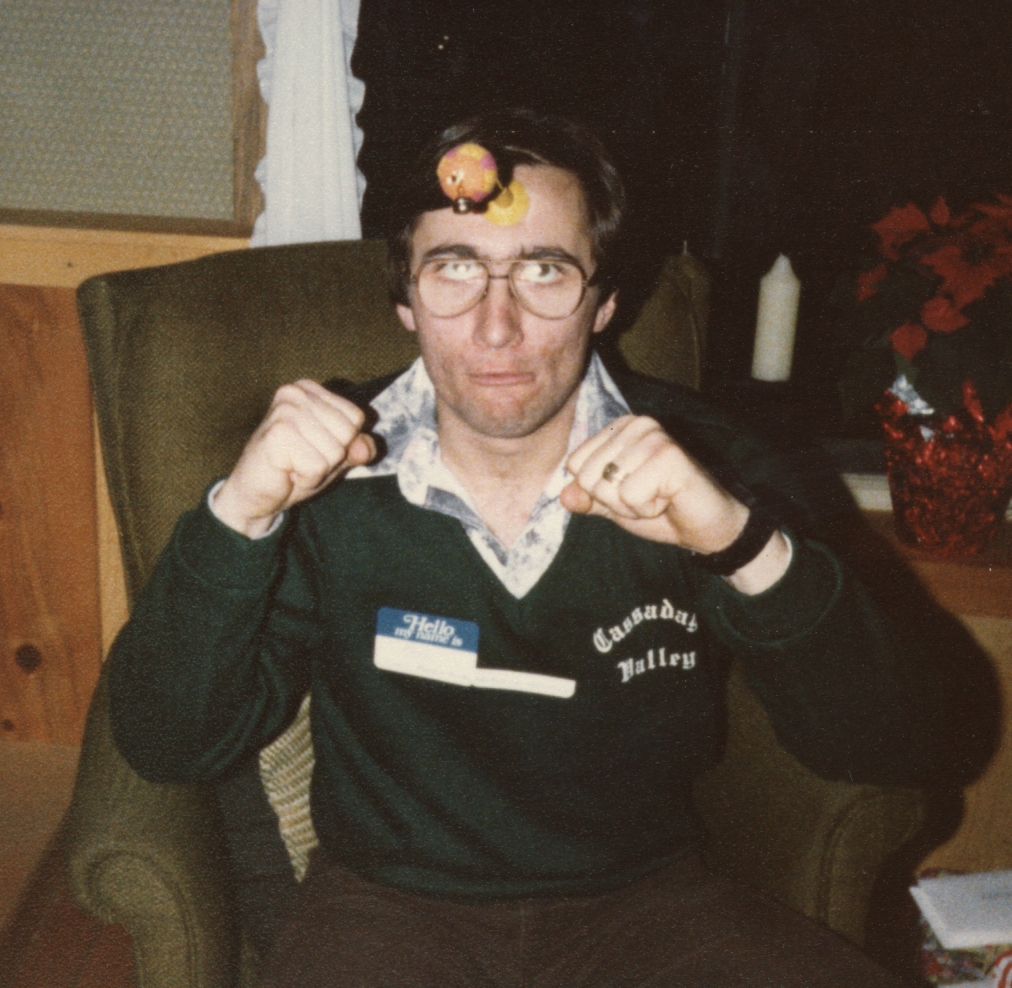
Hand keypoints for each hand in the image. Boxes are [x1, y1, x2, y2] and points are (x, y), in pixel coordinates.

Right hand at [212, 381, 375, 537]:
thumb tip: (367, 447)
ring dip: (317, 470)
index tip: (316, 449)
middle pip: (348, 433)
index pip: (356, 418)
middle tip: (303, 460)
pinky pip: (317, 466)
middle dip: (331, 458)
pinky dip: (306, 478)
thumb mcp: (336, 457)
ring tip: (294, 465)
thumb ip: (358, 448)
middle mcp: (296, 393)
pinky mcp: (277, 434)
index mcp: (311, 390)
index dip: (343, 444)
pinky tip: (286, 472)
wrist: (255, 494)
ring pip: (335, 452)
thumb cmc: (295, 469)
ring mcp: (285, 411)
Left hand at [561, 416, 748, 551]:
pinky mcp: (669, 455)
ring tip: (660, 498)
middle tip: (648, 497)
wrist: (706, 530)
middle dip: (614, 501)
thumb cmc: (662, 511)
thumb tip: (563, 496)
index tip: (630, 491)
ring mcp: (654, 436)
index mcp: (619, 428)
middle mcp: (637, 424)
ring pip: (607, 486)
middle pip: (587, 477)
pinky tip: (669, 500)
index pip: (574, 465)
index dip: (598, 492)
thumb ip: (587, 497)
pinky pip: (630, 495)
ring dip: (632, 506)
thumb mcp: (614, 505)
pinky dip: (647, 509)